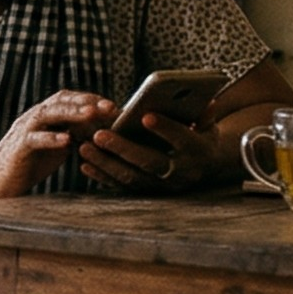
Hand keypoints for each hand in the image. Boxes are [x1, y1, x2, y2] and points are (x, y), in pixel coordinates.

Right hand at [0, 90, 114, 200]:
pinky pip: (34, 139)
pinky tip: (68, 140)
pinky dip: (51, 138)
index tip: (116, 106)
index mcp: (46, 117)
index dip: (93, 100)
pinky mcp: (17, 148)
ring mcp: (24, 131)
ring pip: (49, 114)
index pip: (70, 99)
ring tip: (92, 114)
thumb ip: (75, 135)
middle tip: (111, 107)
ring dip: (71, 113)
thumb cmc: (27, 165)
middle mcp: (35, 118)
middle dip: (87, 102)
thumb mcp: (56, 147)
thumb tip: (104, 131)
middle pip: (61, 101)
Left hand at [80, 113, 224, 191]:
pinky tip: (85, 165)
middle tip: (99, 135)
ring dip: (106, 164)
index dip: (165, 128)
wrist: (205, 165)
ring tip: (84, 148)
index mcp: (198, 151)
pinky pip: (123, 187)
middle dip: (123, 148)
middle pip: (151, 162)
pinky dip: (103, 177)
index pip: (182, 139)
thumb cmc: (201, 134)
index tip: (145, 116)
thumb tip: (205, 101)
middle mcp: (181, 172)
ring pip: (132, 177)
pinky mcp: (149, 192)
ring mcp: (163, 185)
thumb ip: (204, 114)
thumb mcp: (208, 124)